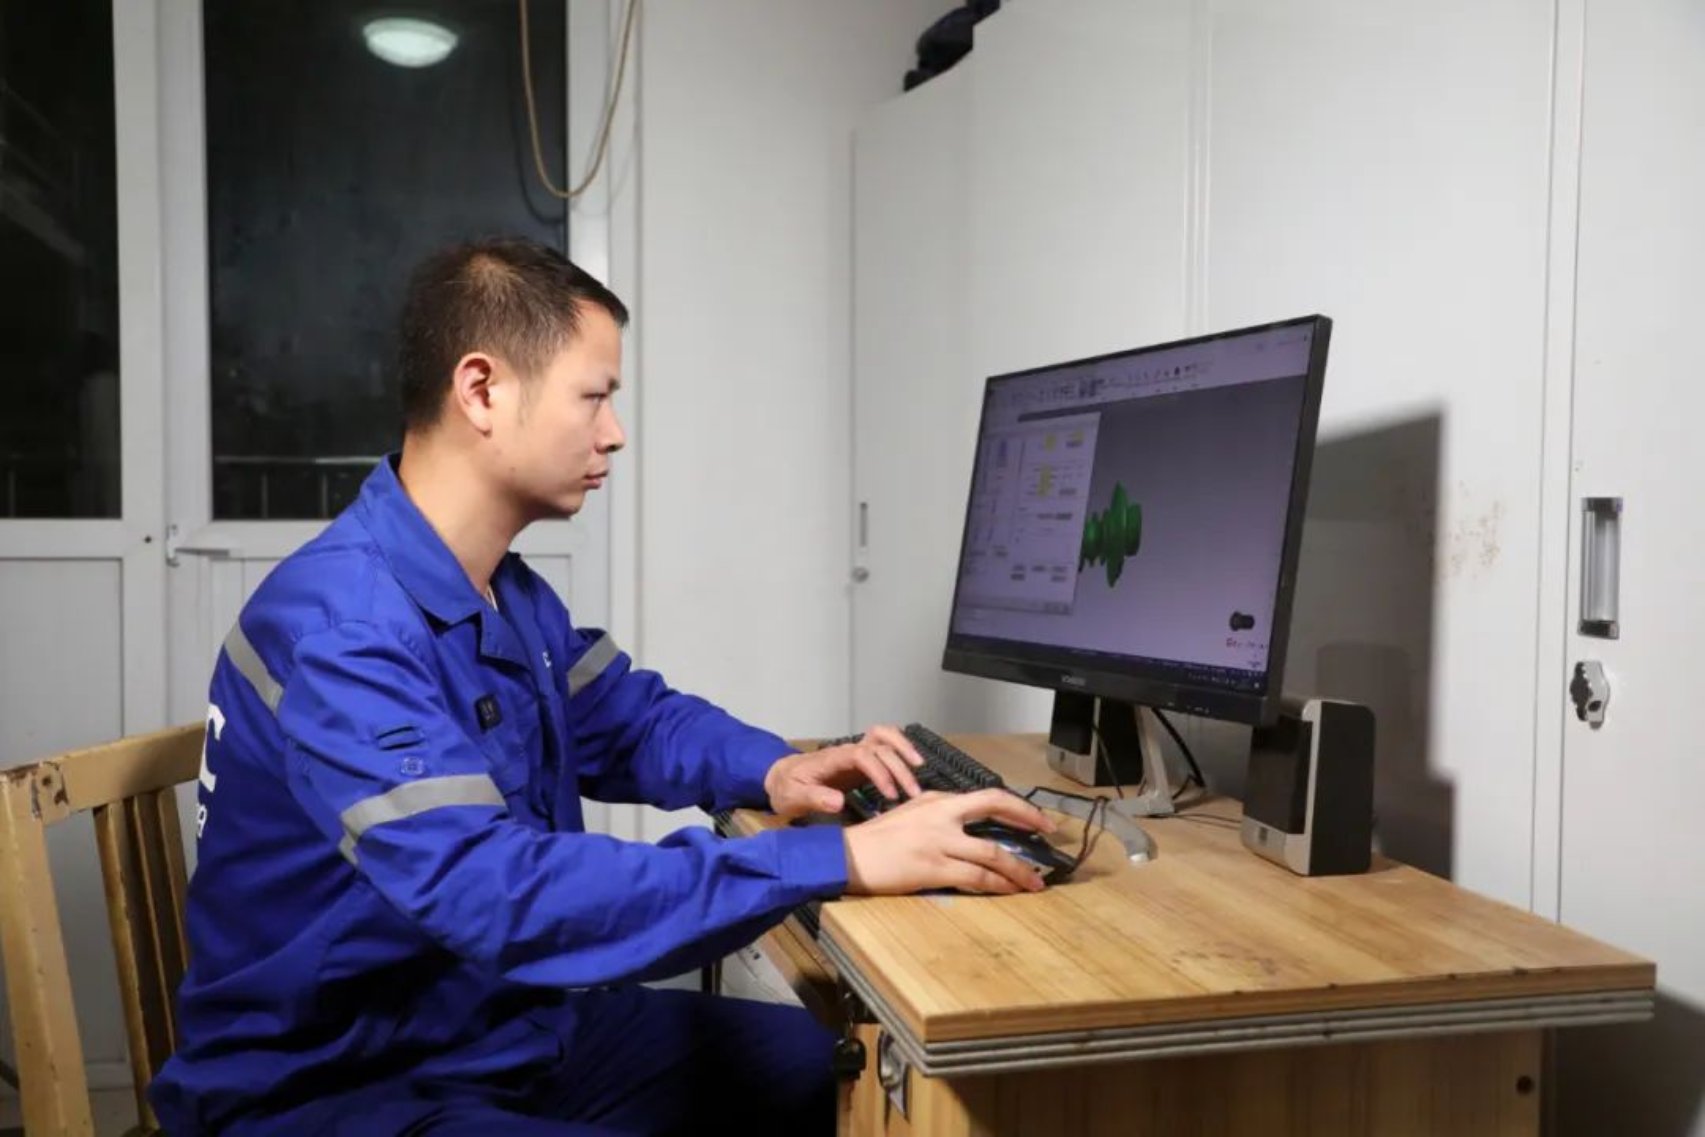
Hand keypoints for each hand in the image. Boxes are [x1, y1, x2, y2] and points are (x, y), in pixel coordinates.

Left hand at [763, 724, 924, 819]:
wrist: (782, 777)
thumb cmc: (787, 788)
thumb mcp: (793, 797)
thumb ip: (814, 798)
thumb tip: (838, 802)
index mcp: (832, 759)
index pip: (861, 755)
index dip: (879, 772)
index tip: (891, 794)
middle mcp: (846, 751)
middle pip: (879, 747)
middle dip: (899, 767)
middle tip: (913, 793)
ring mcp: (854, 752)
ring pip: (884, 736)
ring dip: (903, 748)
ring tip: (920, 768)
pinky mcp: (861, 759)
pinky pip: (883, 743)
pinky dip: (899, 746)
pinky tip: (911, 762)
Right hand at [842, 788, 1057, 895]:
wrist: (847, 856)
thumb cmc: (875, 840)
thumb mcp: (909, 814)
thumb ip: (939, 817)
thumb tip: (969, 831)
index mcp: (937, 800)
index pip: (987, 797)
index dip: (1017, 807)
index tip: (1037, 818)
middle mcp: (941, 814)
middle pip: (995, 809)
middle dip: (1028, 820)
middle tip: (1049, 834)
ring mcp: (938, 840)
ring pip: (992, 853)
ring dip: (1019, 870)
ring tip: (1035, 883)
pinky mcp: (933, 867)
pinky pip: (975, 877)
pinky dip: (997, 885)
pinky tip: (1008, 891)